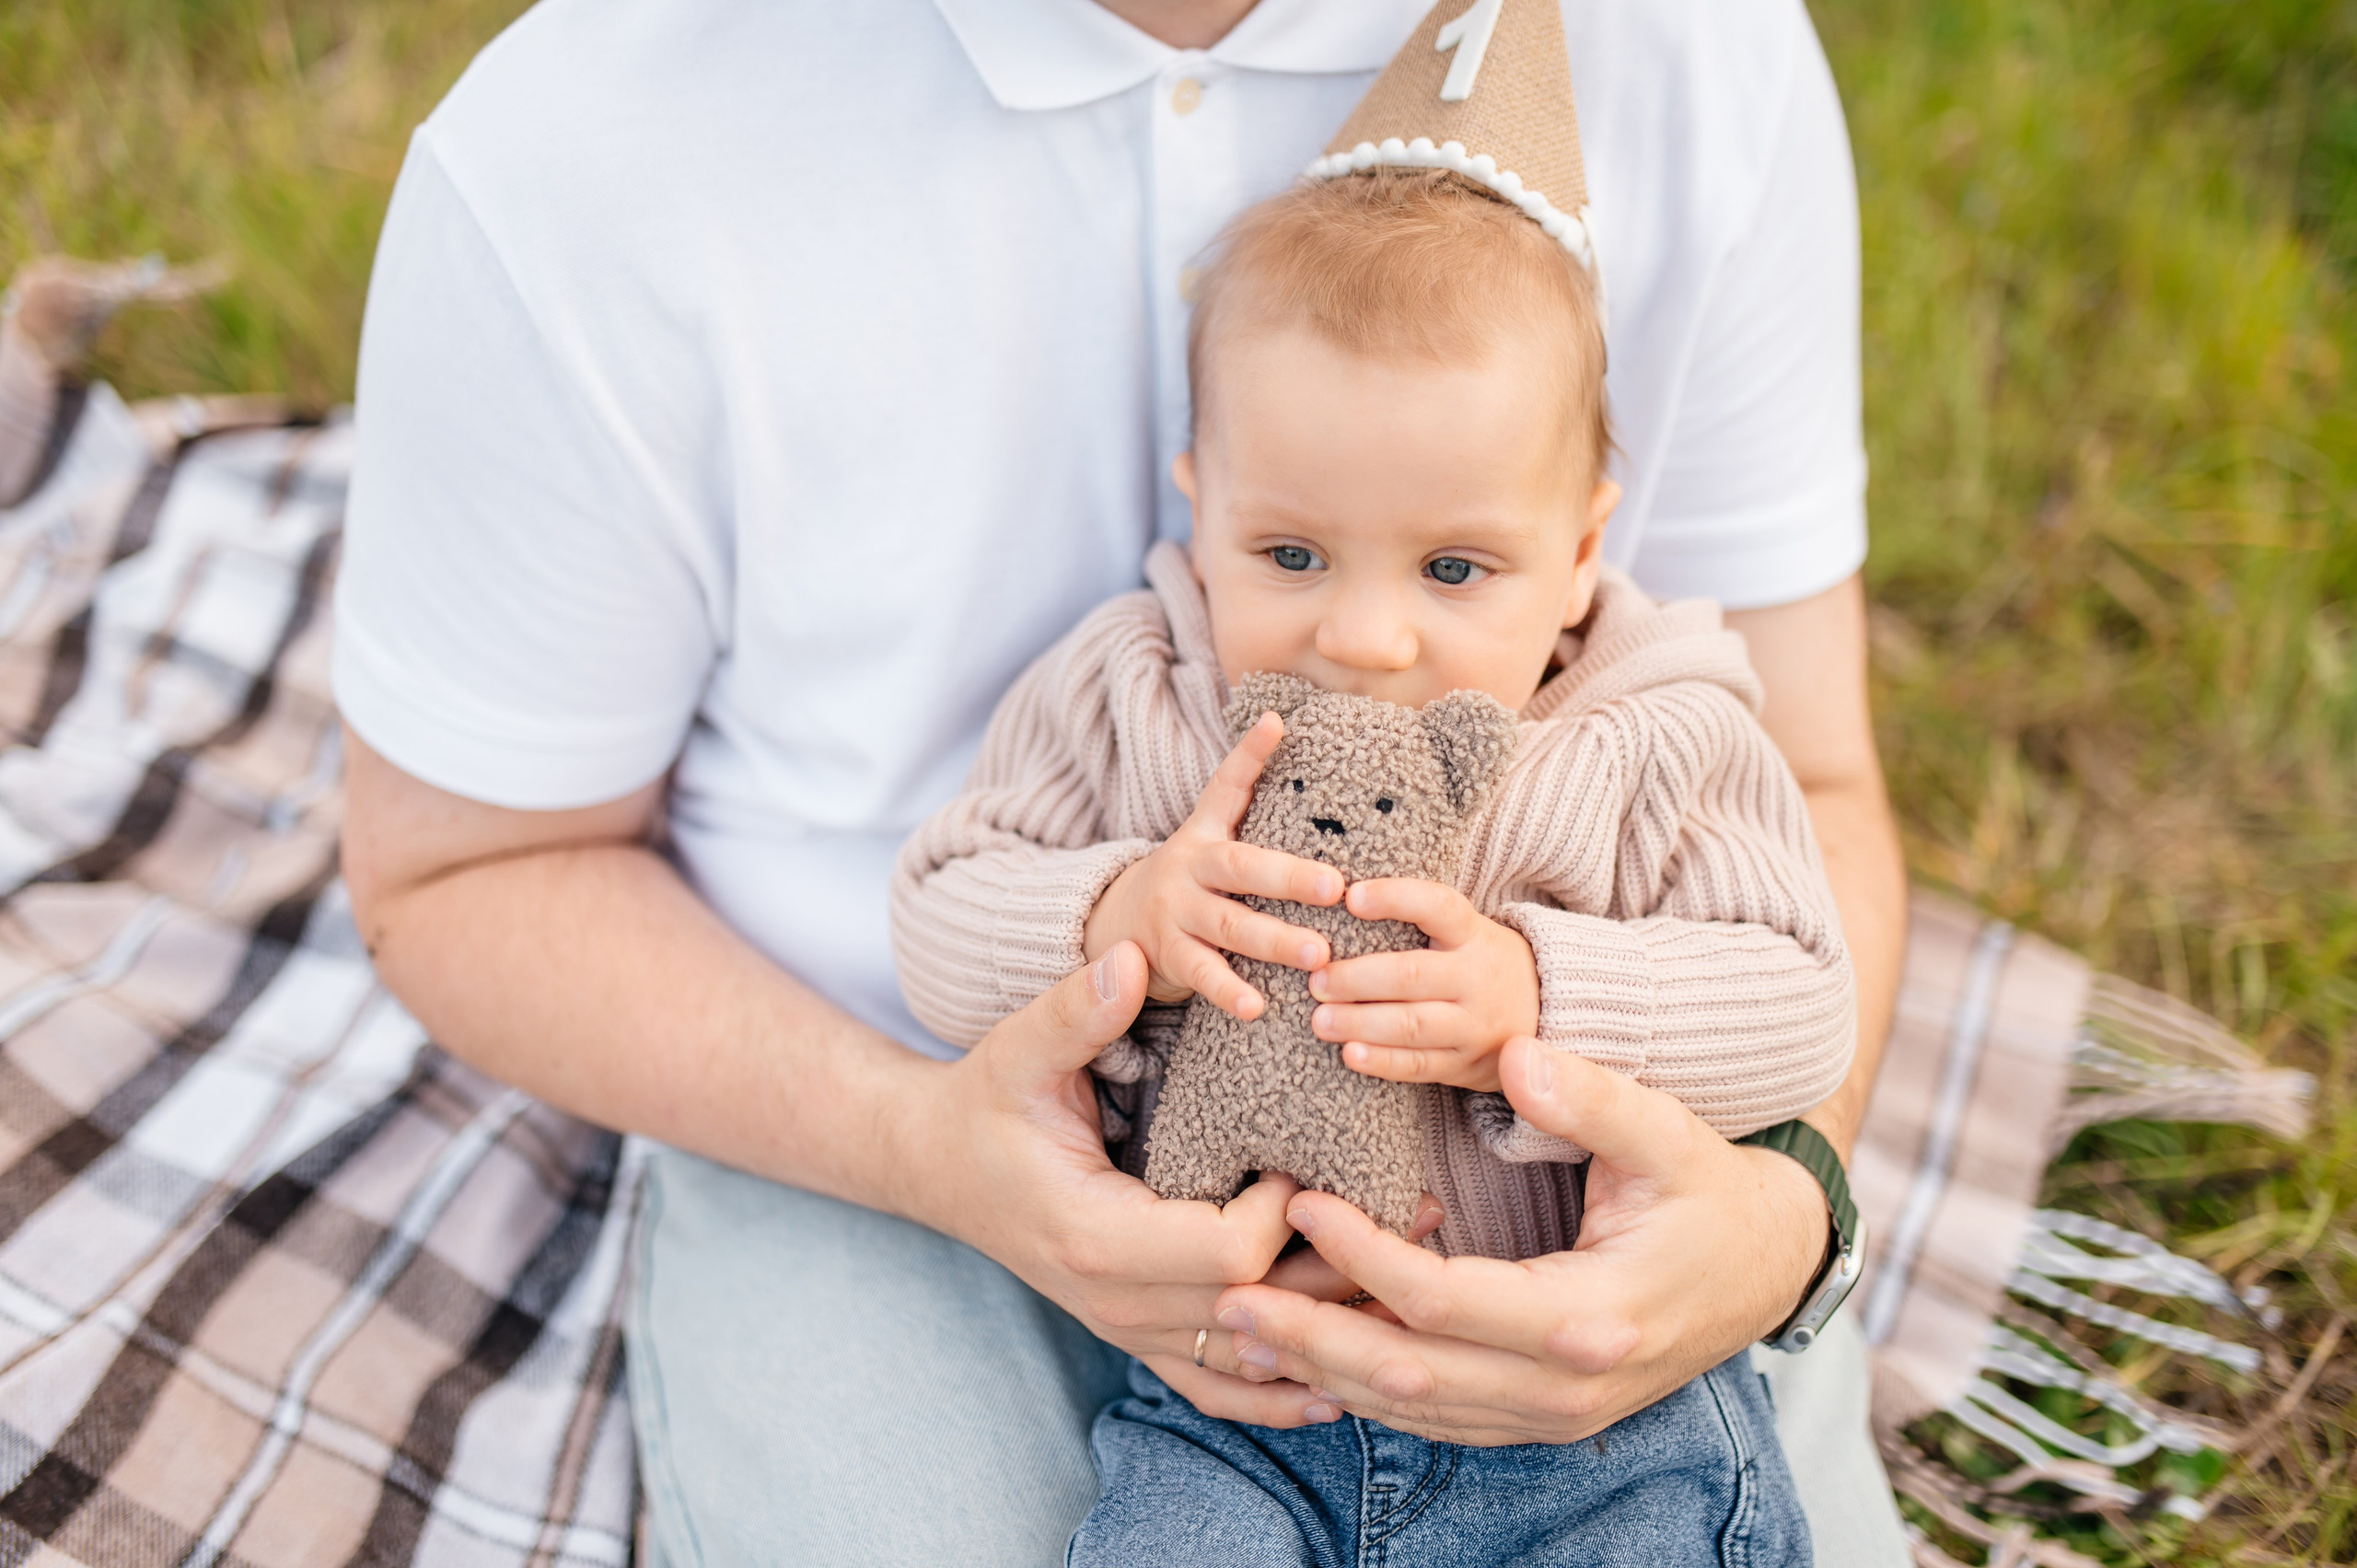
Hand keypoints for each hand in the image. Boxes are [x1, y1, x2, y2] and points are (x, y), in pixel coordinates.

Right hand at [914, 939, 1362, 1425]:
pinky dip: (1276, 1394)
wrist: (937, 1166)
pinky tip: (1336, 1388)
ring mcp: (1125, 1328)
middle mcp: (1114, 1301)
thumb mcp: (1021, 1051)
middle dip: (1338, 1269)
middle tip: (1415, 1220)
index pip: (1226, 1250)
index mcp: (1095, 1236)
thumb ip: (1079, 1010)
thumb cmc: (986, 1104)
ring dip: (1327, 1333)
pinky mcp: (1134, 1333)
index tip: (1312, 1160)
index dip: (1287, 1211)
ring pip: (1247, 1358)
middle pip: (1256, 1311)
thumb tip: (1129, 958)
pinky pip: (1214, 1386)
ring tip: (1409, 1296)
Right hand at [1082, 712, 1343, 1017]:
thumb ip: (1244, 793)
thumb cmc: (1191, 880)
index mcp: (1205, 834)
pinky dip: (1229, 991)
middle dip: (1290, 878)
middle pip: (1241, 868)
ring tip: (1320, 954)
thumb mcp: (1209, 835)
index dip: (1249, 754)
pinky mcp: (1167, 957)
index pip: (1226, 786)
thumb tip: (1281, 719)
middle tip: (1338, 888)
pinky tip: (1258, 1007)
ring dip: (1275, 941)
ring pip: (1229, 926)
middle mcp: (1188, 868)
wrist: (1116, 926)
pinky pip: (1202, 975)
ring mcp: (1175, 913)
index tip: (1277, 723)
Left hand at [1207, 1038, 1828, 1444]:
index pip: (1442, 1299)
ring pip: (1414, 1411)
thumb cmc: (1709, 1192)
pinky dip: (1368, 1392)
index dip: (1362, 1257)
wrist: (1767, 1269)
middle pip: (1409, 1376)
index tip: (1302, 1204)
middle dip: (1311, 1339)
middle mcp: (1565, 1389)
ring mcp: (1552, 1418)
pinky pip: (1438, 1419)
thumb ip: (1592, 1097)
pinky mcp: (1541, 1419)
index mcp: (1589, 1319)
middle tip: (1227, 1295)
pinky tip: (1311, 1358)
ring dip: (1324, 1372)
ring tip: (1243, 1327)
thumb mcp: (1666, 1133)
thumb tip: (1518, 1054)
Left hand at [1306, 879, 1539, 1093]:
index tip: (1352, 897)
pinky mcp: (1465, 1064)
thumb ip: (1419, 920)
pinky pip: (1419, 1066)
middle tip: (1317, 979)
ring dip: (1361, 1023)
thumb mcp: (1467, 931)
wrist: (1545, 1013)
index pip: (1437, 907)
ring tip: (1320, 1020)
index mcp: (1474, 934)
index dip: (1396, 898)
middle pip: (1413, 975)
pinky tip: (1350, 1054)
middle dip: (1359, 979)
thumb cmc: (1479, 962)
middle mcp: (1476, 978)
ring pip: (1412, 1025)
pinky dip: (1382, 1062)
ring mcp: (1473, 1025)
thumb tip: (1344, 898)